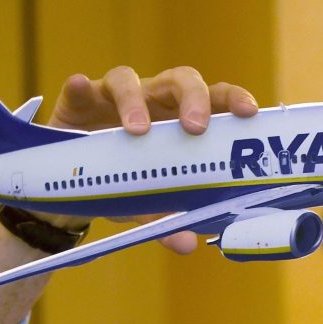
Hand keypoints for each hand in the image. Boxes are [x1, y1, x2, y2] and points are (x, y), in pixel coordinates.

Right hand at [37, 66, 259, 251]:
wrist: (73, 187)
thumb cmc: (124, 186)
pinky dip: (80, 87)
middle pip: (179, 80)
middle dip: (193, 98)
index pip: (216, 99)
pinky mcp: (78, 101)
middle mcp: (153, 100)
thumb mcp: (148, 207)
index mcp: (181, 120)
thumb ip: (168, 221)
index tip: (249, 112)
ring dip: (135, 101)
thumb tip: (187, 244)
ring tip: (136, 131)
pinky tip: (79, 86)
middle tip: (195, 128)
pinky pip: (80, 88)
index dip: (234, 99)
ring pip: (128, 80)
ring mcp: (114, 97)